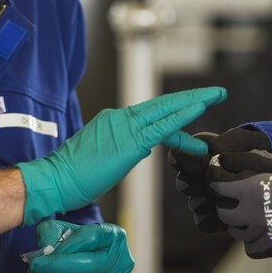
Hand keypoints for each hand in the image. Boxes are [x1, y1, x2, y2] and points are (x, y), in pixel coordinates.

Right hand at [18, 87, 226, 225]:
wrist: (55, 179)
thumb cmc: (74, 175)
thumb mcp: (104, 156)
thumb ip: (124, 149)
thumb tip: (141, 150)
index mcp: (114, 121)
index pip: (153, 117)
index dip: (176, 115)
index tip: (194, 113)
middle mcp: (121, 118)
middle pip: (164, 105)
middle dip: (191, 98)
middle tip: (216, 93)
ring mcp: (126, 126)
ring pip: (167, 109)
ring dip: (194, 101)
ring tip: (216, 95)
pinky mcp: (131, 139)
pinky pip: (164, 125)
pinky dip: (183, 115)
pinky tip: (200, 107)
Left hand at [28, 221, 132, 272]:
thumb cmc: (73, 252)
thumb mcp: (62, 233)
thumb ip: (52, 231)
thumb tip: (46, 248)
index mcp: (115, 236)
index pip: (92, 236)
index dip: (67, 244)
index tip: (46, 251)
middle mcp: (121, 260)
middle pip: (89, 263)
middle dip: (57, 265)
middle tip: (34, 265)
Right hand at [168, 127, 270, 232]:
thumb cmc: (256, 152)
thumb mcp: (243, 141)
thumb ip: (224, 142)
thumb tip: (210, 151)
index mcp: (197, 153)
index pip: (175, 158)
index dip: (188, 161)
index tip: (207, 160)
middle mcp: (195, 176)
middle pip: (183, 184)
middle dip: (202, 183)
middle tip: (222, 181)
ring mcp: (202, 198)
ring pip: (194, 204)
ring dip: (211, 201)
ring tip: (232, 196)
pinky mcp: (212, 217)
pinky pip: (203, 223)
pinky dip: (216, 219)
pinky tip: (232, 211)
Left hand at [207, 150, 271, 258]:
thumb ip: (263, 158)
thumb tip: (247, 154)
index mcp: (250, 188)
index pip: (218, 187)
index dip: (218, 183)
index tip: (220, 181)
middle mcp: (250, 212)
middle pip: (223, 213)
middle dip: (226, 206)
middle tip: (235, 201)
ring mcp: (259, 233)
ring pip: (235, 232)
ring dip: (240, 224)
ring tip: (252, 216)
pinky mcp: (268, 248)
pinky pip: (250, 248)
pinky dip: (253, 242)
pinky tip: (262, 232)